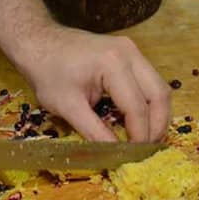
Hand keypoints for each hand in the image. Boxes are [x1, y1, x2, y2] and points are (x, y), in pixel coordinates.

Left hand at [14, 26, 170, 142]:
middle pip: (160, 94)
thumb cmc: (47, 72)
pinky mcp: (129, 54)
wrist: (38, 42)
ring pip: (159, 87)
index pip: (137, 107)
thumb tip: (115, 156)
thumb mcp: (68, 107)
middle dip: (157, 126)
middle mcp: (130, 53)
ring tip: (146, 139)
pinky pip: (149, 81)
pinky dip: (148, 103)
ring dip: (156, 115)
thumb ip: (94, 132)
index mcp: (114, 64)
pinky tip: (139, 121)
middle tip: (147, 151)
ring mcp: (132, 51)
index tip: (135, 157)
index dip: (139, 136)